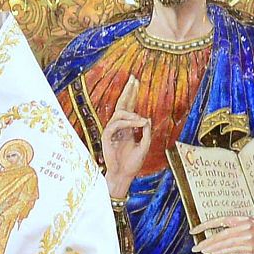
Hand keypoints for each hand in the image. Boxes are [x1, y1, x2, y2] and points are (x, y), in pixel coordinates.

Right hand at [100, 77, 152, 200]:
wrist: (124, 174)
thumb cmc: (133, 163)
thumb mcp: (145, 145)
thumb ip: (146, 132)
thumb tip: (147, 118)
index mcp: (127, 128)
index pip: (129, 106)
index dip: (132, 94)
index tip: (135, 81)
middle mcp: (119, 127)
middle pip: (122, 104)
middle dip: (128, 91)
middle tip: (133, 78)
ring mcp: (112, 131)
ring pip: (120, 114)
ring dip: (132, 115)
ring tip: (142, 120)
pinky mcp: (107, 137)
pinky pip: (116, 124)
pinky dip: (128, 123)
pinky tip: (138, 123)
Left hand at [193, 215, 253, 253]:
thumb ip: (240, 228)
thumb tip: (223, 236)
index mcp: (245, 219)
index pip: (220, 220)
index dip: (205, 225)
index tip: (194, 230)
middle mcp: (245, 227)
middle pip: (220, 235)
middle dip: (206, 241)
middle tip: (195, 247)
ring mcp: (248, 238)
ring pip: (224, 243)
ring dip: (212, 248)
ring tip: (202, 251)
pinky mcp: (252, 248)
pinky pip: (233, 250)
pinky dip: (222, 252)